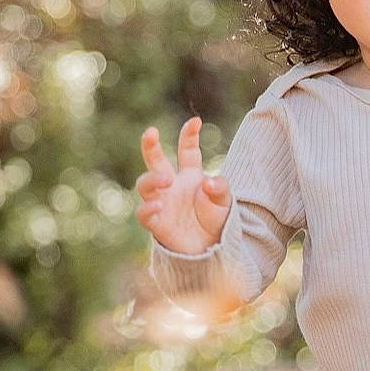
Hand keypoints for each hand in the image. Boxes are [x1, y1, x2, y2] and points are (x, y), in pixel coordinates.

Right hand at [136, 117, 231, 254]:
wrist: (211, 249)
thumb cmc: (216, 221)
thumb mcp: (225, 201)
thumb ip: (221, 188)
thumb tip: (208, 182)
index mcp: (190, 175)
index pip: (187, 151)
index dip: (189, 135)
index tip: (196, 121)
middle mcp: (172, 185)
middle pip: (155, 161)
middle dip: (150, 145)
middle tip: (151, 132)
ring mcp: (161, 202)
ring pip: (145, 184)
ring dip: (153, 179)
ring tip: (167, 181)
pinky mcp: (156, 223)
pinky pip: (144, 213)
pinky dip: (148, 207)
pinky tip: (158, 204)